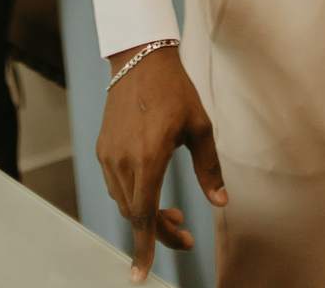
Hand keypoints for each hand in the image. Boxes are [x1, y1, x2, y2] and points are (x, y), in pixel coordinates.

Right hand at [98, 45, 225, 283]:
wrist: (140, 58)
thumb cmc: (175, 90)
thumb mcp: (200, 128)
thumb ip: (210, 169)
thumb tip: (222, 202)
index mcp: (149, 157)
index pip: (143, 216)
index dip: (145, 248)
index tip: (140, 277)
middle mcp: (123, 160)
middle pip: (135, 214)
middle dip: (158, 232)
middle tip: (185, 235)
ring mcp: (109, 155)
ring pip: (124, 202)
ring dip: (146, 214)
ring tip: (174, 214)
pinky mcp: (103, 148)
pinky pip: (116, 184)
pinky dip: (133, 196)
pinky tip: (152, 189)